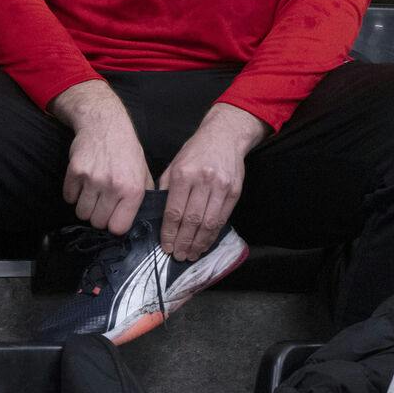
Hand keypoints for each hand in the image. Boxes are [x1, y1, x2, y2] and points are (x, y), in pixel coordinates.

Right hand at [53, 82, 151, 234]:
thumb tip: (142, 219)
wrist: (104, 123)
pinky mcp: (75, 172)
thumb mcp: (143, 171)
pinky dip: (73, 194)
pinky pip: (68, 198)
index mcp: (133, 189)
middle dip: (98, 216)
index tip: (113, 217)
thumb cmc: (126, 149)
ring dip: (85, 206)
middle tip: (101, 202)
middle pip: (97, 223)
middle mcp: (113, 186)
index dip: (114, 225)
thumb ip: (144, 196)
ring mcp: (92, 179)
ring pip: (81, 213)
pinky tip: (82, 182)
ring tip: (92, 192)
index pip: (118, 227)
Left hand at [159, 104, 266, 260]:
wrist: (225, 136)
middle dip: (184, 242)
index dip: (170, 232)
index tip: (166, 247)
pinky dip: (213, 235)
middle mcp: (203, 181)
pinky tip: (205, 243)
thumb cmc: (196, 151)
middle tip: (178, 256)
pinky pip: (222, 219)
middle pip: (192, 220)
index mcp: (183, 174)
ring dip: (199, 243)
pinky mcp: (234, 192)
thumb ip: (166, 188)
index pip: (174, 211)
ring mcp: (221, 187)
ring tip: (191, 255)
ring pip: (209, 223)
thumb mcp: (174, 164)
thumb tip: (159, 216)